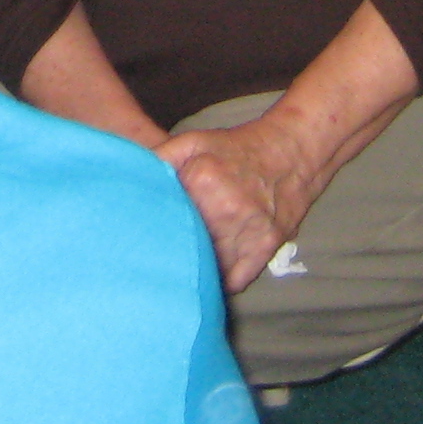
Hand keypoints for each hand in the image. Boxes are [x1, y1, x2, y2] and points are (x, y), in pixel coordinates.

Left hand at [157, 116, 323, 293]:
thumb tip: (132, 179)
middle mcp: (226, 207)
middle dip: (174, 248)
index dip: (156, 226)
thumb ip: (160, 157)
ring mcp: (249, 230)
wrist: (289, 152)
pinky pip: (234, 280)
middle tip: (162, 253)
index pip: (166, 216)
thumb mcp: (194, 141)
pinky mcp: (265, 248)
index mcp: (203, 180)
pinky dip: (220, 282)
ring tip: (182, 268)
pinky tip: (209, 276)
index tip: (147, 233)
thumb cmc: (236, 148)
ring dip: (196, 269)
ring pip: (209, 266)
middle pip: (187, 244)